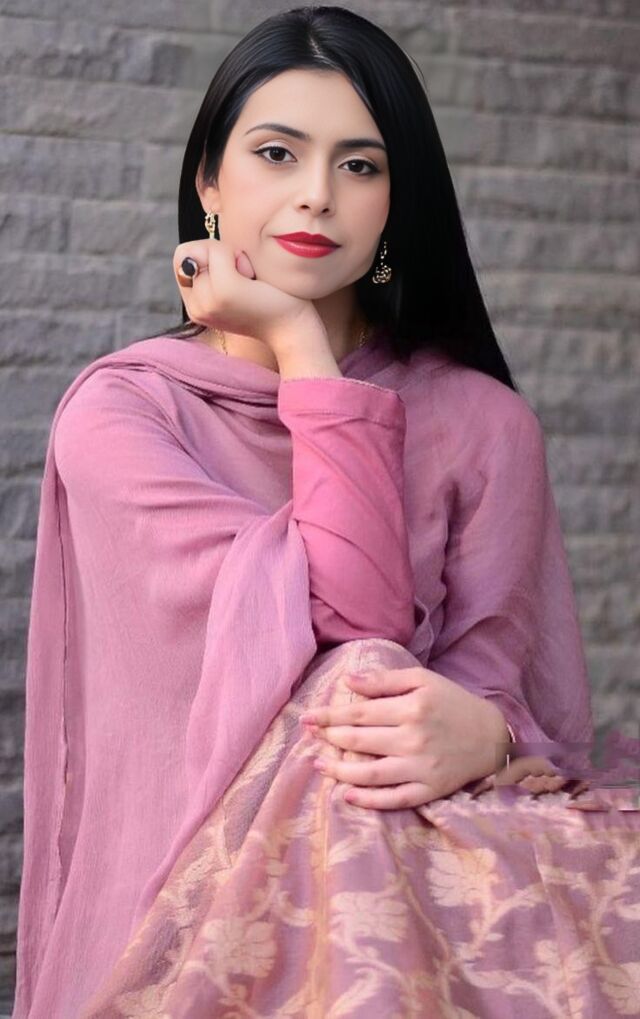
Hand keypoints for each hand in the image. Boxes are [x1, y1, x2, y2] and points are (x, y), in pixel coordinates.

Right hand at [173, 236, 326, 356]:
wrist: (292, 330)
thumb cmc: (270, 303)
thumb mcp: (232, 288)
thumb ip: (212, 271)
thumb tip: (199, 249)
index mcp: (195, 307)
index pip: (181, 260)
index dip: (205, 257)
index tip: (232, 276)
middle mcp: (196, 308)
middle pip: (189, 253)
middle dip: (218, 256)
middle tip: (244, 280)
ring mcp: (208, 301)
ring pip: (203, 250)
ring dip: (230, 256)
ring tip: (249, 281)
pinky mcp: (225, 290)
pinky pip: (217, 251)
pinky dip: (237, 255)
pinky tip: (252, 276)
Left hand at [300, 666, 512, 809]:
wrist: (490, 737)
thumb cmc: (452, 702)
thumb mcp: (423, 680)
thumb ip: (384, 680)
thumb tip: (347, 681)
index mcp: (411, 709)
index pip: (359, 713)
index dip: (329, 715)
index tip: (308, 716)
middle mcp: (414, 740)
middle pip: (359, 741)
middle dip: (328, 738)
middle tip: (308, 736)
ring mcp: (421, 769)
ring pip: (370, 774)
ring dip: (339, 770)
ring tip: (318, 764)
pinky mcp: (428, 791)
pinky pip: (392, 799)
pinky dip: (367, 800)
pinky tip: (346, 794)